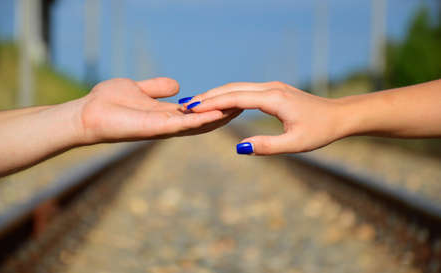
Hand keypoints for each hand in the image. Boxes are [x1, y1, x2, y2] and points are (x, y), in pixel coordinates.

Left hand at [77, 77, 240, 143]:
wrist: (86, 114)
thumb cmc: (108, 103)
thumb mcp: (137, 89)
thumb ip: (157, 88)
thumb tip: (177, 85)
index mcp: (165, 114)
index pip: (196, 112)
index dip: (214, 106)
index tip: (233, 98)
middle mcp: (168, 124)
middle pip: (201, 120)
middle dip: (222, 113)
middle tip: (245, 104)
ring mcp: (162, 128)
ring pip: (197, 124)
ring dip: (217, 117)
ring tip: (238, 108)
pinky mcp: (155, 128)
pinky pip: (182, 124)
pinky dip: (200, 120)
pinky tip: (217, 113)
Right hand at [183, 81, 343, 154]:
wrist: (339, 115)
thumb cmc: (320, 130)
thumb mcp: (295, 144)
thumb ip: (267, 146)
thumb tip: (240, 148)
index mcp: (274, 99)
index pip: (235, 97)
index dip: (212, 102)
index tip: (191, 107)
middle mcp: (271, 88)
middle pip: (232, 88)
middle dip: (208, 96)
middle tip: (184, 104)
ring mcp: (272, 87)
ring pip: (237, 87)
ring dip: (216, 94)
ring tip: (195, 103)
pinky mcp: (273, 90)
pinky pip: (245, 89)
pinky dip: (228, 94)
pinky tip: (218, 102)